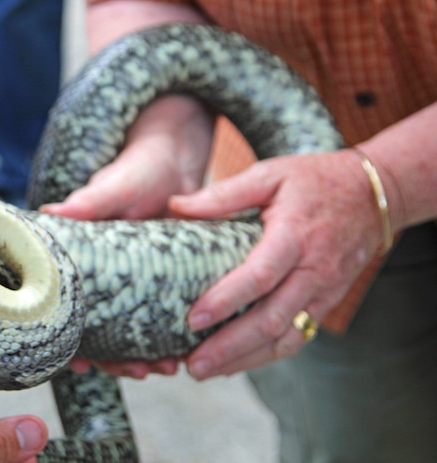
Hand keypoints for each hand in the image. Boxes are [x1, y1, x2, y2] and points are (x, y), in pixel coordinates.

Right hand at [42, 95, 213, 377]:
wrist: (174, 159)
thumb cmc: (136, 169)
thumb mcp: (113, 186)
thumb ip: (88, 201)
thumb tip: (51, 212)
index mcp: (78, 259)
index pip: (64, 307)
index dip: (69, 340)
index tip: (80, 364)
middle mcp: (100, 277)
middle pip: (99, 330)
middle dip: (116, 359)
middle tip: (141, 371)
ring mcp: (130, 283)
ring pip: (129, 330)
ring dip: (144, 355)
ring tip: (168, 367)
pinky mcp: (160, 282)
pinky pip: (160, 318)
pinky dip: (170, 337)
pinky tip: (185, 351)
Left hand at [171, 150, 385, 378]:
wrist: (373, 195)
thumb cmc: (315, 180)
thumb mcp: (269, 175)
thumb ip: (223, 194)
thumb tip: (174, 206)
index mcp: (295, 236)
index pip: (260, 276)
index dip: (226, 300)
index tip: (193, 319)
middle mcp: (313, 271)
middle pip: (271, 319)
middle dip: (229, 347)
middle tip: (192, 365)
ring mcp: (324, 292)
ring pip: (285, 338)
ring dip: (244, 360)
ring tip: (205, 372)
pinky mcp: (326, 303)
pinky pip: (298, 337)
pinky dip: (266, 355)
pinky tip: (235, 363)